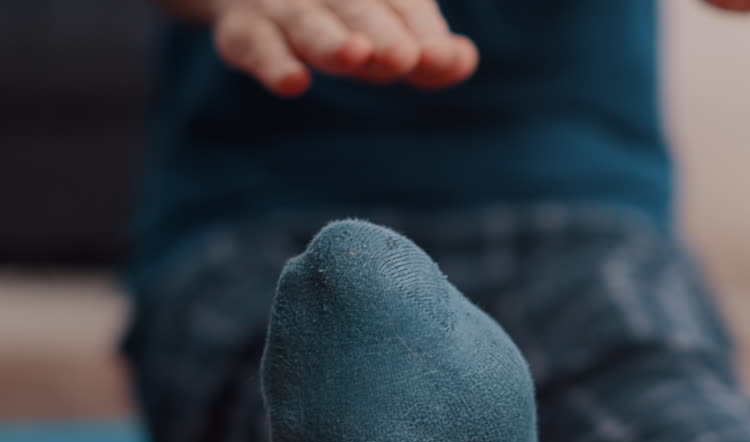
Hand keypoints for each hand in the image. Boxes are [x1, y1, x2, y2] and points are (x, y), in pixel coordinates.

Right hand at [212, 0, 477, 96]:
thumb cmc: (345, 18)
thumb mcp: (391, 32)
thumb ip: (428, 52)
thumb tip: (463, 61)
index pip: (405, 6)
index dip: (424, 32)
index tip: (441, 58)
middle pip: (360, 10)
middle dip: (382, 34)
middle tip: (403, 56)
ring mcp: (283, 8)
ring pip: (309, 23)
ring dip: (332, 41)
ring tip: (356, 55)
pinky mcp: (243, 32)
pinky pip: (256, 45)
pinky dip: (272, 63)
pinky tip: (293, 84)